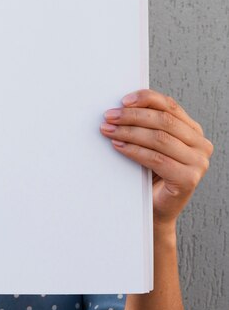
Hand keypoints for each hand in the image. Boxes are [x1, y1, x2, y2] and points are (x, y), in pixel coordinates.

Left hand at [99, 89, 212, 228]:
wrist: (156, 210)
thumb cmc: (151, 176)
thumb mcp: (151, 145)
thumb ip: (147, 127)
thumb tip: (121, 108)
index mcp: (193, 131)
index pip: (170, 106)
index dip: (146, 99)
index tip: (123, 100)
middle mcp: (200, 144)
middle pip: (163, 121)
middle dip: (132, 116)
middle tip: (109, 116)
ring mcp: (198, 162)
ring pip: (159, 138)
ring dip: (129, 132)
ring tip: (109, 130)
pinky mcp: (188, 179)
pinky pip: (156, 158)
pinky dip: (134, 150)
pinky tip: (118, 146)